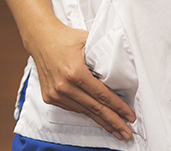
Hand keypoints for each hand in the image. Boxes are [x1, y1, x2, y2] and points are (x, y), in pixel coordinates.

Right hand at [30, 20, 135, 141]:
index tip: (129, 116)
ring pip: (84, 112)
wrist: (41, 39)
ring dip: (101, 121)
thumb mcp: (87, 41)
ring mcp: (56, 94)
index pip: (101, 95)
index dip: (117, 107)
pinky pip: (73, 108)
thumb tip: (120, 66)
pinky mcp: (50, 98)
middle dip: (113, 122)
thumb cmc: (66, 38)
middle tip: (127, 133)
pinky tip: (98, 118)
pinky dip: (87, 113)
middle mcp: (64, 86)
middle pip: (94, 109)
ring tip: (115, 129)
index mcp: (75, 72)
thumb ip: (102, 54)